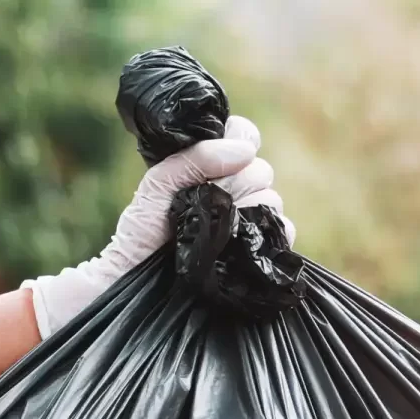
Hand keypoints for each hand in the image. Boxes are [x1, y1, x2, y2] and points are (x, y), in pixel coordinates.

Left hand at [23, 116, 291, 338]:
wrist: (136, 281)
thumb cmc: (141, 233)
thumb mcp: (158, 184)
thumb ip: (194, 157)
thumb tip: (244, 151)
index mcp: (211, 168)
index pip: (245, 137)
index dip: (243, 139)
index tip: (230, 156)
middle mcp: (234, 191)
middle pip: (262, 169)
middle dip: (240, 181)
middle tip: (212, 201)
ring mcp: (247, 222)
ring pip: (272, 198)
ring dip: (251, 208)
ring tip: (221, 227)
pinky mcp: (256, 252)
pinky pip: (283, 232)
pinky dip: (272, 233)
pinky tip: (246, 241)